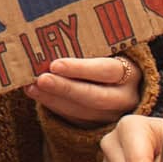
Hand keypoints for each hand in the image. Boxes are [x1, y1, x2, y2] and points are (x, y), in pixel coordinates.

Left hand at [26, 54, 142, 126]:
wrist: (117, 79)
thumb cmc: (104, 54)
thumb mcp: (103, 47)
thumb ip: (84, 45)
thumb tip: (50, 37)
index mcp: (131, 72)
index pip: (107, 70)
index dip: (81, 68)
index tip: (55, 64)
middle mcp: (126, 97)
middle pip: (96, 97)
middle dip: (66, 89)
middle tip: (41, 80)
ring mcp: (114, 114)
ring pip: (84, 112)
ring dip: (54, 99)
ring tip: (31, 86)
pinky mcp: (99, 125)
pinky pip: (75, 119)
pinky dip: (53, 105)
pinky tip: (35, 93)